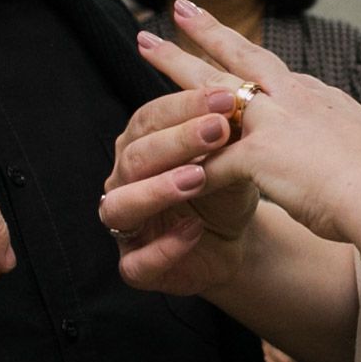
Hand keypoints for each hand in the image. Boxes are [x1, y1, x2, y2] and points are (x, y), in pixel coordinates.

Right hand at [102, 80, 256, 295]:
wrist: (237, 238)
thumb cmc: (226, 187)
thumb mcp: (232, 156)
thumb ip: (227, 131)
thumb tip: (238, 96)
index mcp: (139, 144)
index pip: (150, 118)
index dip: (185, 107)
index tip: (226, 99)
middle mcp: (123, 181)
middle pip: (136, 156)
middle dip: (177, 140)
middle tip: (218, 129)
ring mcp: (124, 225)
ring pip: (122, 205)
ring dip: (159, 189)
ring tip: (198, 178)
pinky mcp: (135, 266)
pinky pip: (137, 261)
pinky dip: (165, 246)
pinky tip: (194, 229)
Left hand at [136, 0, 360, 243]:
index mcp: (321, 99)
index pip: (275, 71)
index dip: (249, 56)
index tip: (234, 41)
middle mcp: (294, 98)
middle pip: (238, 57)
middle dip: (205, 31)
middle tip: (178, 6)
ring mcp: (274, 122)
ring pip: (210, 89)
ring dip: (174, 67)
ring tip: (145, 45)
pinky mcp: (259, 156)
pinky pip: (207, 162)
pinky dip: (182, 165)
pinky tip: (154, 164)